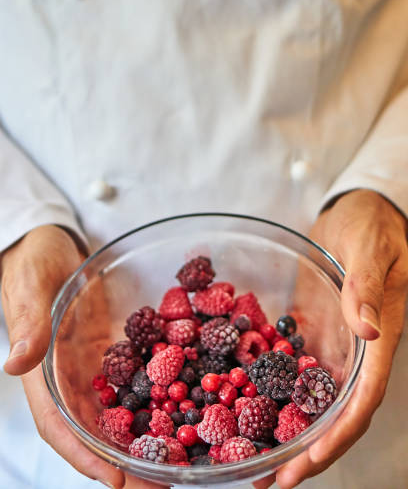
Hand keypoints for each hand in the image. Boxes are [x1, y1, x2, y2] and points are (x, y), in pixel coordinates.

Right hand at [1, 225, 161, 488]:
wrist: (53, 246)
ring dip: (147, 439)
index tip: (115, 480)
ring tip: (181, 462)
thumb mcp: (28, 287)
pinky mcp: (118, 350)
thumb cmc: (32, 264)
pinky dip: (160, 397)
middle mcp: (72, 379)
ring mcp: (97, 367)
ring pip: (121, 412)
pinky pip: (141, 377)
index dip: (83, 456)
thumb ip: (28, 323)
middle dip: (125, 460)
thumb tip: (16, 363)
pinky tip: (188, 407)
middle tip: (161, 487)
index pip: (58, 425)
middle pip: (95, 431)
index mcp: (44, 374)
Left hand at [255, 189, 407, 488]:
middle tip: (271, 482)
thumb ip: (368, 286)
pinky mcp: (310, 331)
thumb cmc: (372, 224)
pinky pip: (291, 368)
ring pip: (310, 398)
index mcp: (379, 339)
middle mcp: (353, 351)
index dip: (337, 434)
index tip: (308, 460)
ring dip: (285, 430)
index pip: (362, 398)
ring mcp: (331, 344)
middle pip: (334, 412)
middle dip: (306, 450)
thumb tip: (370, 331)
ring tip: (253, 461)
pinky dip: (271, 392)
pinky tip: (243, 409)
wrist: (357, 212)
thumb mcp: (372, 247)